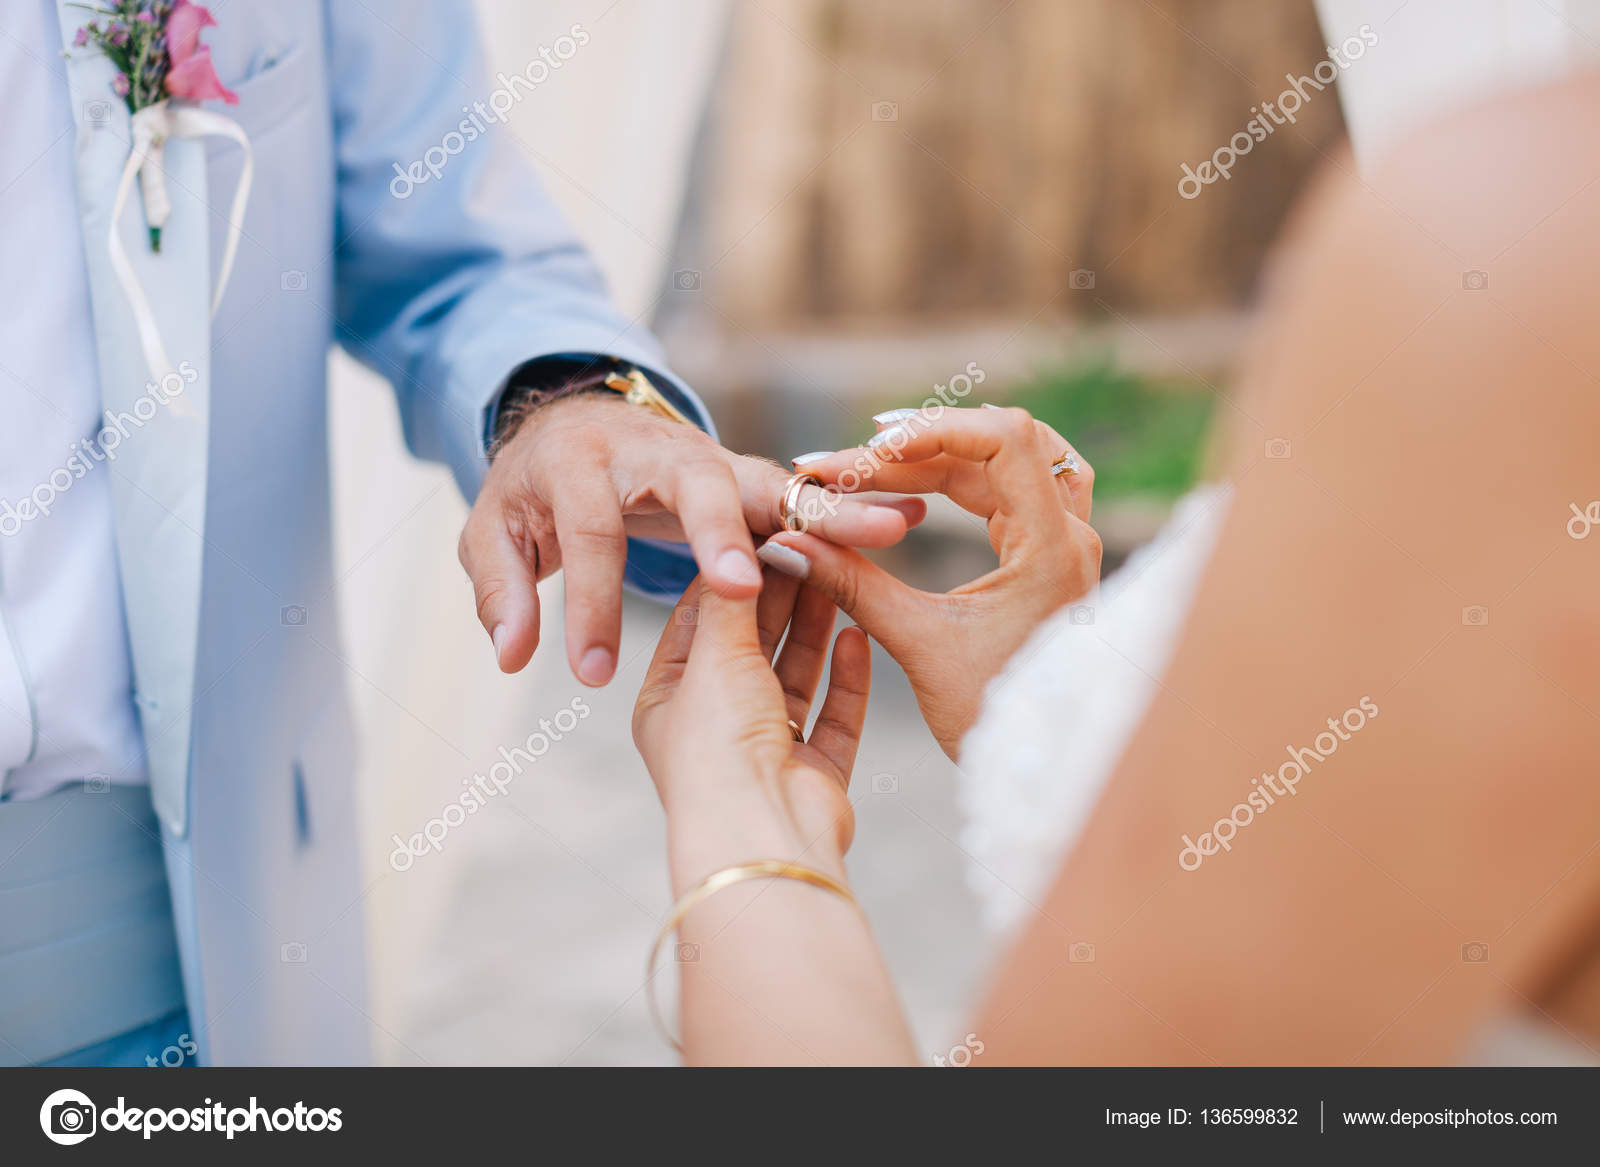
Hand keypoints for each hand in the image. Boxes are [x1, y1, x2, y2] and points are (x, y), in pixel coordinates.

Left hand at [458, 392, 921, 686]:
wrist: (579, 421)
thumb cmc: (536, 490)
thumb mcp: (494, 531)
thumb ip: (501, 590)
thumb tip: (513, 655)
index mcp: (582, 463)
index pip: (589, 535)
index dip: (591, 601)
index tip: (591, 671)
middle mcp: (658, 451)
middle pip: (697, 487)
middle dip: (722, 535)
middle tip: (744, 585)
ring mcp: (714, 460)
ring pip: (773, 483)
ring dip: (828, 508)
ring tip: (890, 530)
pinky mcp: (751, 477)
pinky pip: (805, 492)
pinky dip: (851, 503)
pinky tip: (901, 520)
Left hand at [632, 569, 869, 892]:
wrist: (760, 834)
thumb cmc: (718, 749)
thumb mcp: (715, 655)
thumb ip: (732, 600)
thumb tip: (741, 548)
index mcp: (668, 702)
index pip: (699, 620)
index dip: (732, 573)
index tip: (763, 530)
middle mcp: (715, 727)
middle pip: (752, 646)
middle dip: (781, 595)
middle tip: (811, 543)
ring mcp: (765, 753)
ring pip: (795, 676)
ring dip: (815, 628)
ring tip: (840, 575)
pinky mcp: (814, 776)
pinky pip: (835, 716)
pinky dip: (847, 678)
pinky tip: (858, 635)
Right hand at [756, 405, 1099, 757]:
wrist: (1044, 767)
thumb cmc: (993, 719)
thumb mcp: (919, 647)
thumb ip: (853, 585)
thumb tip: (786, 544)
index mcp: (1051, 549)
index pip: (1003, 439)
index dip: (931, 430)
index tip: (866, 450)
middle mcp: (1071, 535)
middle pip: (999, 443)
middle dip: (917, 447)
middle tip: (846, 466)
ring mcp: (1067, 542)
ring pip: (1008, 459)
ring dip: (940, 457)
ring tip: (873, 466)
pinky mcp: (1052, 555)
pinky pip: (1012, 486)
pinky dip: (961, 478)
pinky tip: (913, 488)